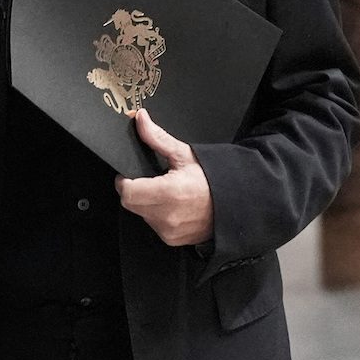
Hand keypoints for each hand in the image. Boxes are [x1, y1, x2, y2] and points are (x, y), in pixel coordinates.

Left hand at [115, 109, 212, 247]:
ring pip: (142, 215)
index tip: (129, 174)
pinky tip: (174, 205)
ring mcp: (170, 231)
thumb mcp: (185, 154)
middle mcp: (167, 216)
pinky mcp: (172, 239)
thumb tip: (141, 120)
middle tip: (150, 180)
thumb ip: (157, 138)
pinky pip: (154, 225)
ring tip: (167, 193)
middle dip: (135, 190)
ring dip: (147, 203)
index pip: (127, 192)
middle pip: (131, 204)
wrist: (235, 203)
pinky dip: (158, 215)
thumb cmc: (215, 179)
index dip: (124, 181)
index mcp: (169, 193)